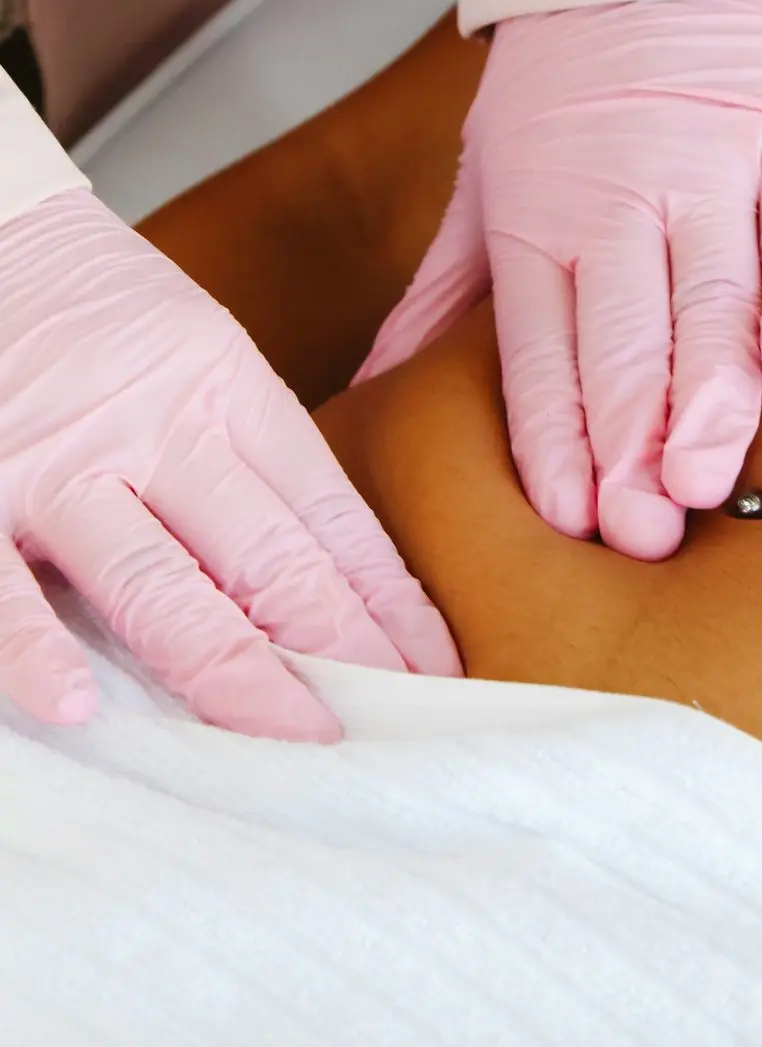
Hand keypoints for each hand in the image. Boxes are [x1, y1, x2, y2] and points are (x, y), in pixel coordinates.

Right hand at [0, 190, 459, 737]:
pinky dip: (34, 649)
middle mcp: (153, 427)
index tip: (437, 674)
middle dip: (341, 651)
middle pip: (266, 556)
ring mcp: (58, 464)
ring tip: (293, 736)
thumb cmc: (99, 310)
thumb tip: (342, 573)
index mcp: (226, 388)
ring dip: (229, 670)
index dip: (388, 604)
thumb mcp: (203, 353)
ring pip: (156, 582)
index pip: (328, 515)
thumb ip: (254, 453)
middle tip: (400, 726)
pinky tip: (79, 706)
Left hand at [357, 0, 761, 560]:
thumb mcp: (485, 172)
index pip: (539, 346)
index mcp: (538, 215)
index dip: (554, 434)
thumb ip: (445, 292)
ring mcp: (713, 163)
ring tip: (706, 475)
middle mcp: (620, 195)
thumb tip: (372, 395)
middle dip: (627, 439)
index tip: (566, 517)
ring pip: (711, 293)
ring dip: (708, 391)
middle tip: (640, 528)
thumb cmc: (567, 75)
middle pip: (623, 334)